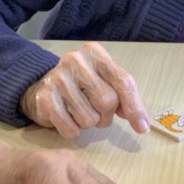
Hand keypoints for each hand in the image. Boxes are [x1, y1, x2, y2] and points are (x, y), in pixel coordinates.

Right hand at [20, 42, 149, 137]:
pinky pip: (70, 128)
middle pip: (107, 101)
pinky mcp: (44, 97)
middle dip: (106, 116)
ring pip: (89, 118)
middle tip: (98, 113)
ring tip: (80, 112)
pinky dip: (73, 130)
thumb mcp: (106, 81)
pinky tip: (67, 118)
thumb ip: (124, 96)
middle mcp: (75, 60)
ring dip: (88, 123)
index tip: (142, 128)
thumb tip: (141, 122)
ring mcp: (57, 77)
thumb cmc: (82, 85)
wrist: (42, 85)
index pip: (123, 82)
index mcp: (95, 53)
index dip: (134, 107)